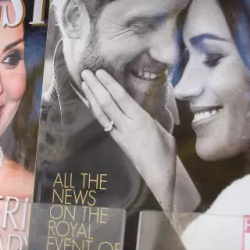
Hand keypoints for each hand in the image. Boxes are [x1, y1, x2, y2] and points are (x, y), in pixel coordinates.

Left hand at [80, 69, 176, 209]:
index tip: (99, 72)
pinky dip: (94, 110)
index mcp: (141, 120)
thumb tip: (146, 109)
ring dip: (91, 97)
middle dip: (95, 87)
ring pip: (102, 112)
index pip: (121, 98)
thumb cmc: (166, 154)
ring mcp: (119, 134)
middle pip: (107, 103)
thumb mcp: (164, 132)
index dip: (109, 84)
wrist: (157, 177)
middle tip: (85, 72)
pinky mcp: (116, 141)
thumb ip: (153, 118)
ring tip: (83, 83)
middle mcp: (127, 125)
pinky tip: (89, 102)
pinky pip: (103, 121)